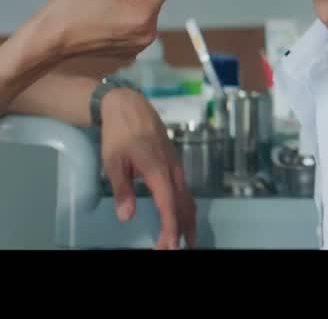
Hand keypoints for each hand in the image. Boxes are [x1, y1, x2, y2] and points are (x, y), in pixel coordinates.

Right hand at [34, 0, 177, 63]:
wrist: (48, 39)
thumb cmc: (70, 8)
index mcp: (143, 15)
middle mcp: (147, 33)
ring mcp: (139, 44)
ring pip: (147, 9)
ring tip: (105, 0)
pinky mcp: (130, 49)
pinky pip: (138, 22)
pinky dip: (128, 13)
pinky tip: (106, 13)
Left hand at [99, 87, 196, 249]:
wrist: (130, 106)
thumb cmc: (119, 134)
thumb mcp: (113, 162)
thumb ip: (122, 190)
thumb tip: (127, 216)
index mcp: (158, 170)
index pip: (169, 204)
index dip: (171, 227)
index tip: (169, 245)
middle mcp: (173, 169)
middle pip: (185, 203)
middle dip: (184, 228)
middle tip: (181, 248)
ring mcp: (176, 165)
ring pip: (188, 196)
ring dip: (188, 218)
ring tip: (187, 237)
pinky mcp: (174, 163)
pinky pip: (185, 188)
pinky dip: (185, 206)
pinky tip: (181, 213)